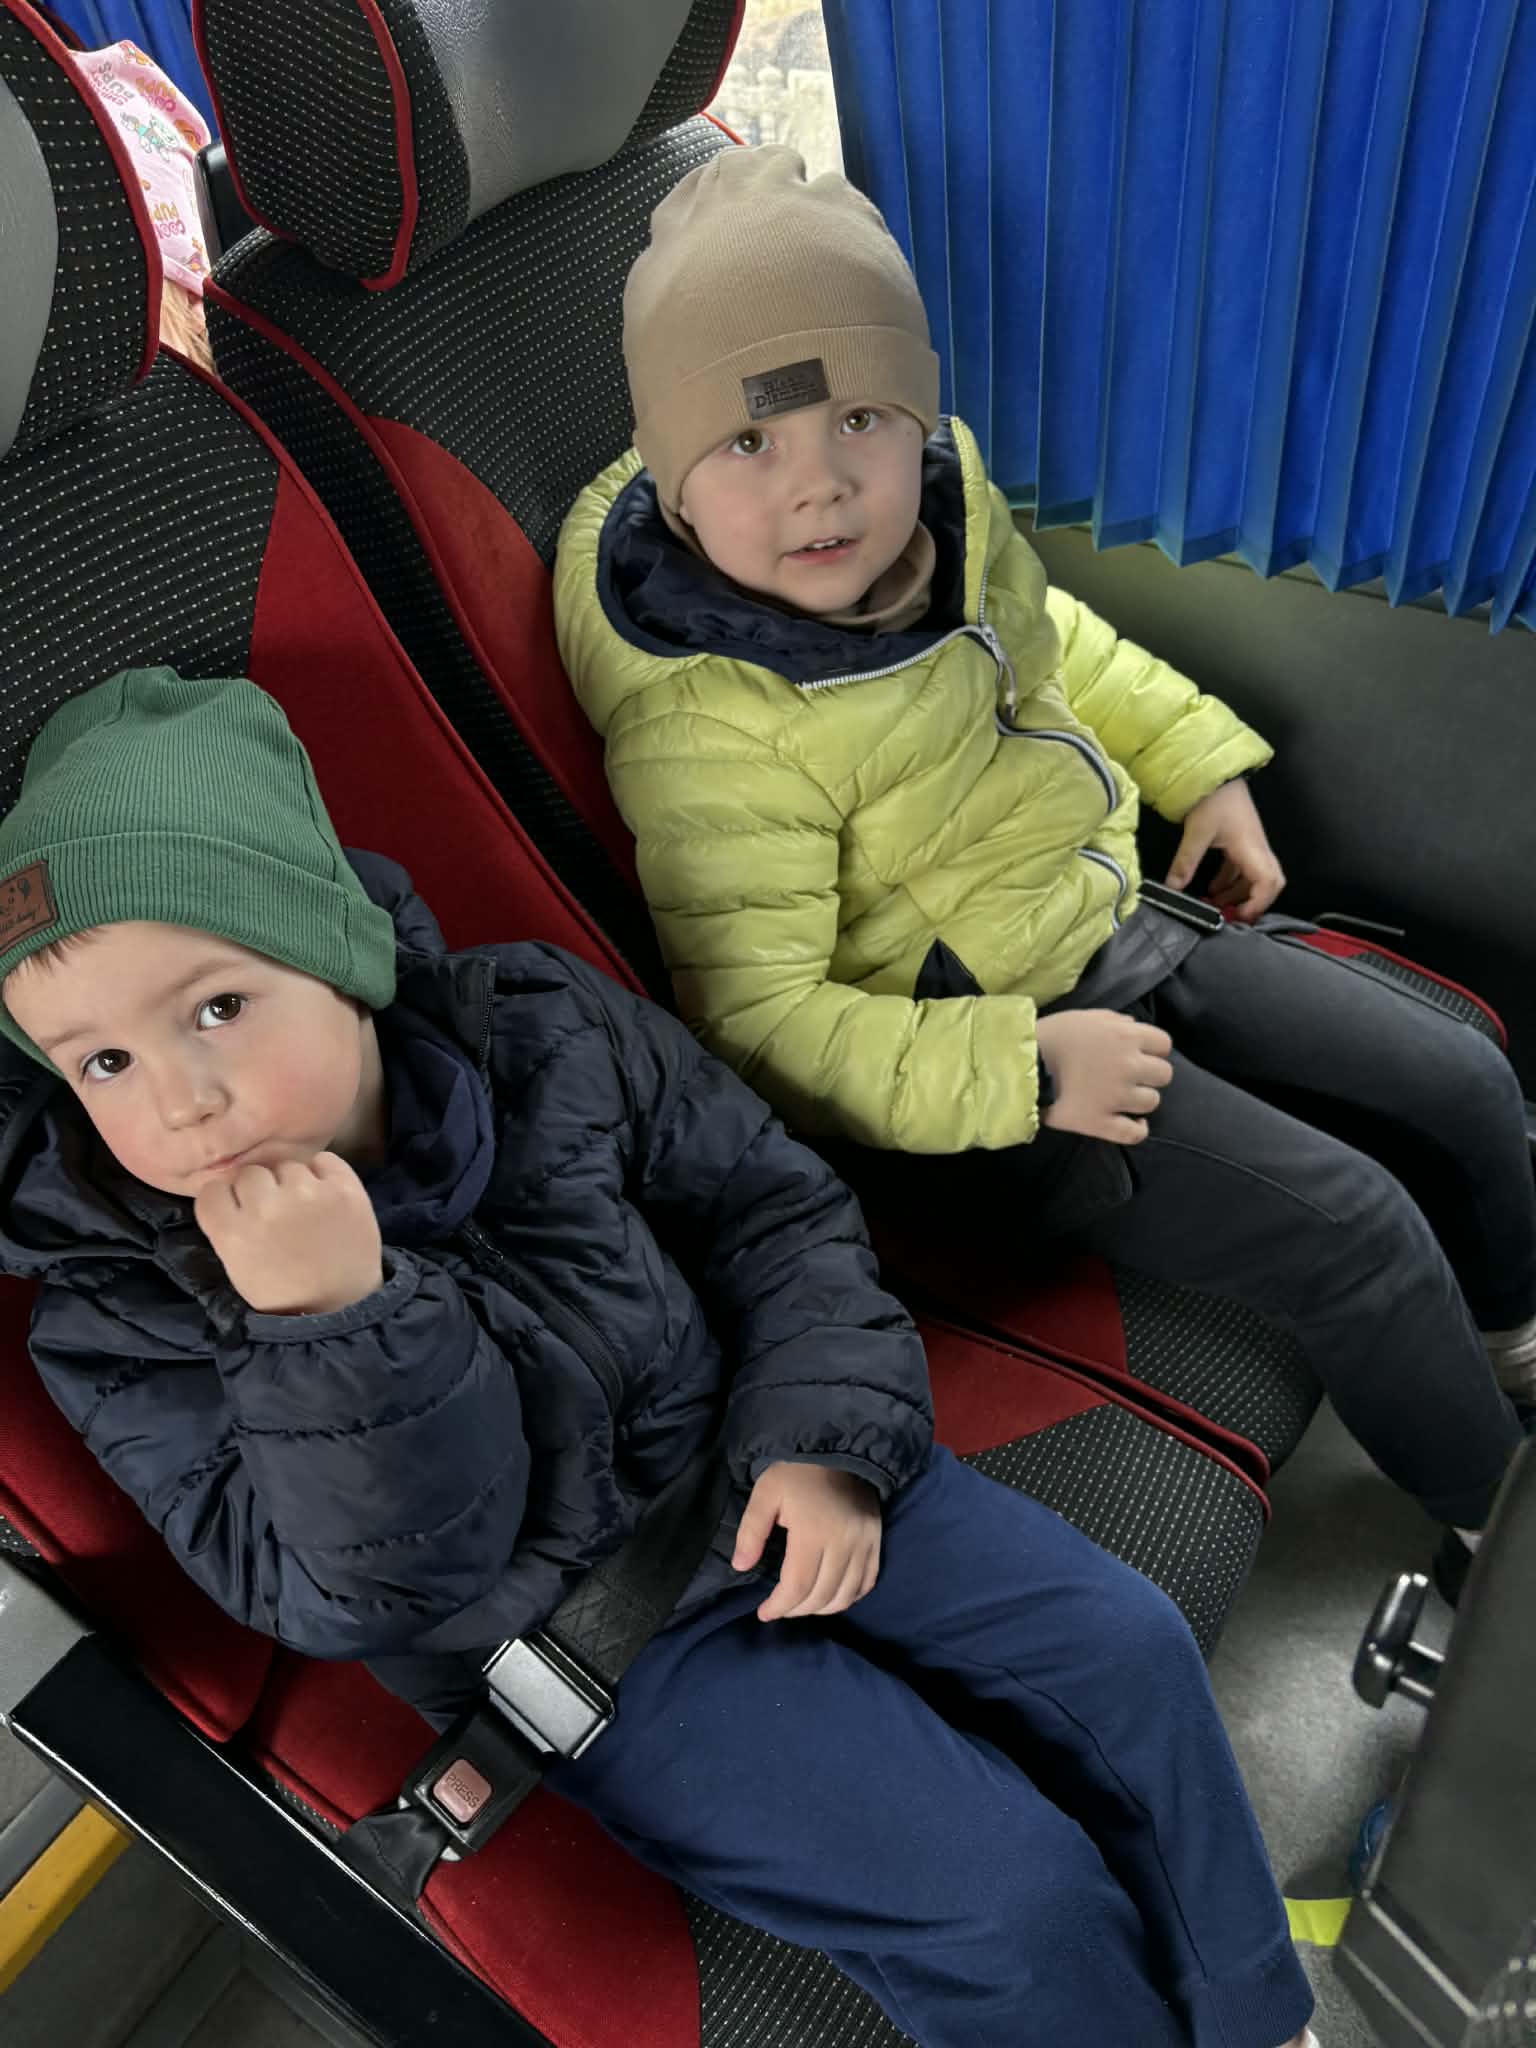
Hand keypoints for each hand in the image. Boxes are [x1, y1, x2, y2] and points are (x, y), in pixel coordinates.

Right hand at [194, 1152, 383, 1314]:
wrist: (340, 1307)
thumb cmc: (283, 1291)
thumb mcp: (237, 1266)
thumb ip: (227, 1225)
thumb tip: (228, 1188)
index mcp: (233, 1231)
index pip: (212, 1190)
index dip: (226, 1199)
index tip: (239, 1210)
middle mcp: (267, 1206)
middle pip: (250, 1173)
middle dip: (259, 1190)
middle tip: (275, 1213)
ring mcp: (308, 1194)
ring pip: (287, 1165)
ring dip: (291, 1182)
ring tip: (304, 1209)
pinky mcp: (344, 1188)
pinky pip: (324, 1160)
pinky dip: (323, 1174)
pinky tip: (325, 1197)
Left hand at [733, 1462, 881, 1621]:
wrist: (838, 1448)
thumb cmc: (797, 1471)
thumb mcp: (766, 1493)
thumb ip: (750, 1532)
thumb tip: (741, 1566)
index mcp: (813, 1532)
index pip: (797, 1586)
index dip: (779, 1606)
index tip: (763, 1612)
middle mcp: (844, 1543)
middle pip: (822, 1596)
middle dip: (796, 1610)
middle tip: (780, 1608)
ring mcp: (864, 1543)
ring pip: (846, 1595)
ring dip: (822, 1608)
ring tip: (802, 1605)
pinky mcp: (876, 1540)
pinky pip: (868, 1582)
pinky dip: (850, 1597)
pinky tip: (832, 1596)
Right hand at [1036, 1009, 1172, 1144]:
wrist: (1022, 1064)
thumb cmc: (1052, 1036)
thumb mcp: (1084, 1017)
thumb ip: (1115, 1020)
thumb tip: (1135, 1027)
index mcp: (1126, 1037)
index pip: (1164, 1044)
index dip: (1154, 1049)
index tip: (1140, 1054)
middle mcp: (1128, 1066)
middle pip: (1164, 1075)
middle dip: (1149, 1074)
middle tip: (1130, 1076)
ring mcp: (1117, 1097)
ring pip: (1152, 1102)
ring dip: (1140, 1099)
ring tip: (1123, 1097)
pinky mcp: (1102, 1122)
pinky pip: (1134, 1133)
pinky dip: (1137, 1129)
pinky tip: (1133, 1122)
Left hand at [1166, 780, 1284, 921]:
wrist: (1216, 773)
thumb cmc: (1213, 797)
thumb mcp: (1196, 832)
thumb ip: (1185, 862)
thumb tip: (1172, 888)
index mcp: (1251, 848)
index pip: (1268, 883)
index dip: (1258, 904)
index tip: (1239, 916)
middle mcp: (1257, 848)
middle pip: (1269, 884)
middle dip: (1253, 903)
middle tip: (1232, 916)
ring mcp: (1251, 844)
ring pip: (1253, 878)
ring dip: (1237, 894)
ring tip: (1214, 905)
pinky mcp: (1241, 841)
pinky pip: (1241, 868)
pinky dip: (1230, 881)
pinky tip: (1212, 888)